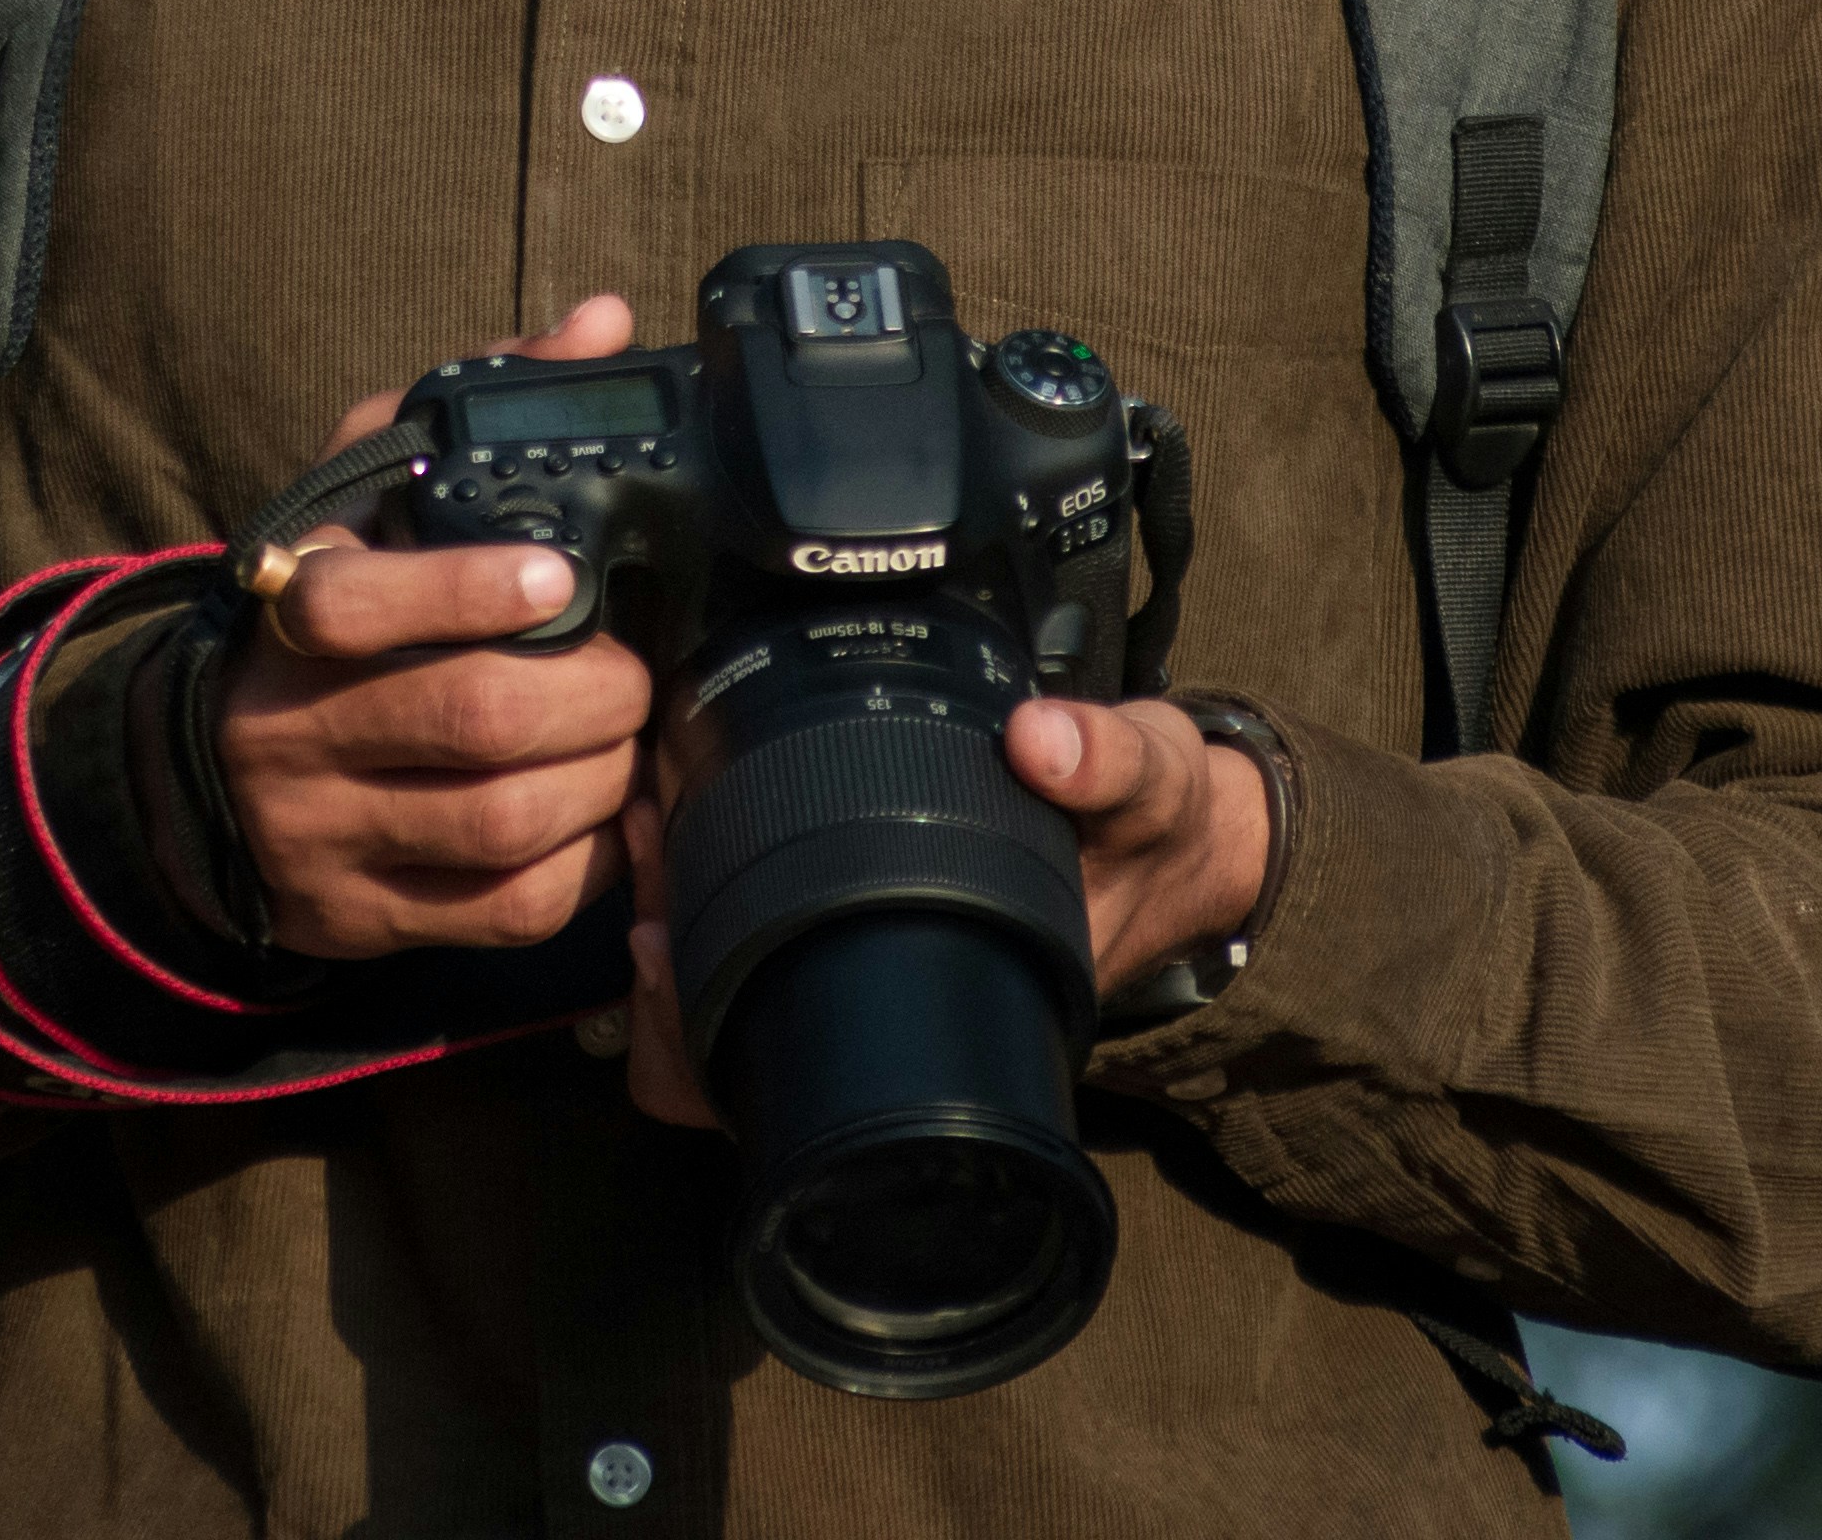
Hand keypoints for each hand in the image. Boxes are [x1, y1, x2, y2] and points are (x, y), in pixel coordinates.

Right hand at [217, 298, 649, 957]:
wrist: (208, 772)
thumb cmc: (326, 604)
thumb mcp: (368, 488)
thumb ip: (475, 405)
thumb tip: (601, 326)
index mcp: (287, 605)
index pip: (354, 601)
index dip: (467, 591)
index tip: (556, 577)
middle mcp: (290, 726)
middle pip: (473, 718)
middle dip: (597, 693)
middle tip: (635, 671)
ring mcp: (323, 833)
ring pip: (504, 821)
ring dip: (605, 778)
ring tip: (628, 741)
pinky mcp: (362, 917)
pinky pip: (504, 911)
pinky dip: (586, 866)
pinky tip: (606, 820)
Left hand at [604, 694, 1274, 1131]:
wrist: (1178, 846)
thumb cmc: (1153, 834)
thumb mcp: (1153, 785)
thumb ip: (1111, 761)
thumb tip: (1043, 741)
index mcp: (941, 1007)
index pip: (778, 1079)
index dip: (688, 1032)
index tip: (654, 933)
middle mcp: (888, 1016)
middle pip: (718, 1056)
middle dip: (657, 962)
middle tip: (643, 834)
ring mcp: (866, 978)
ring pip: (718, 1010)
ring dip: (670, 921)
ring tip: (650, 818)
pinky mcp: (857, 926)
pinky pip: (750, 950)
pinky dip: (705, 896)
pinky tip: (685, 820)